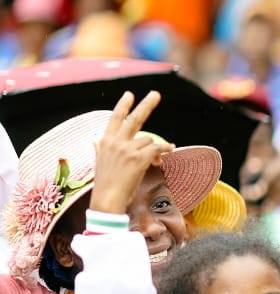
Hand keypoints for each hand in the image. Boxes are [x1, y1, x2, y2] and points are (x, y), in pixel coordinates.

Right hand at [90, 91, 170, 214]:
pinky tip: (169, 151)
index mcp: (105, 141)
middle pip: (134, 119)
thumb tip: (95, 140)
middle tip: (156, 94)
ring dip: (154, 148)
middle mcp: (115, 142)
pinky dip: (165, 150)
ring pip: (148, 140)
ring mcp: (127, 149)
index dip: (123, 105)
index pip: (114, 119)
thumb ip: (100, 148)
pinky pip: (157, 148)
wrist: (107, 200)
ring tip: (153, 160)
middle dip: (146, 104)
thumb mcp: (100, 161)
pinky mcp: (138, 158)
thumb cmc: (106, 184)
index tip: (129, 94)